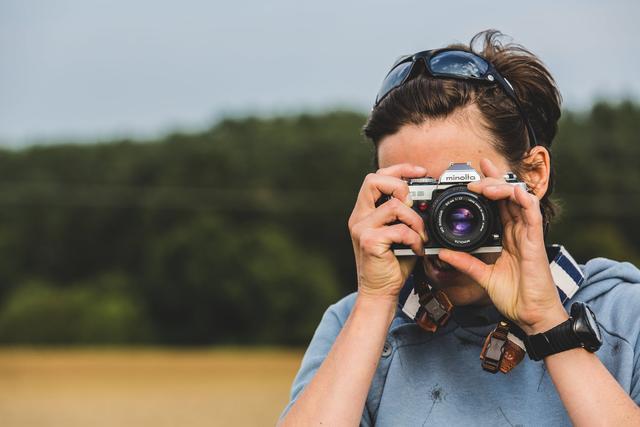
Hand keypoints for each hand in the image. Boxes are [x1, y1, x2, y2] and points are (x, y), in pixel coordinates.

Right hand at [348, 164, 426, 300]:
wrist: (380, 292)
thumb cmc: (392, 264)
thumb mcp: (401, 233)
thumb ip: (407, 215)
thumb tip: (428, 199)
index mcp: (365, 211)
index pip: (376, 177)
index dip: (399, 169)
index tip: (421, 172)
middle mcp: (359, 217)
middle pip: (374, 180)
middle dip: (400, 186)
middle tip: (414, 205)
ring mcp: (361, 228)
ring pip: (394, 206)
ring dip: (415, 221)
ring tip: (420, 236)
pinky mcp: (368, 241)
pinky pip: (399, 229)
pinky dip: (414, 239)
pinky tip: (417, 249)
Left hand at [437, 158, 567, 333]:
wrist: (531, 316)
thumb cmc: (514, 297)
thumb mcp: (482, 276)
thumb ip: (464, 262)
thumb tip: (442, 253)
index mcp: (508, 236)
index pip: (499, 204)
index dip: (489, 186)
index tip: (473, 174)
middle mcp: (519, 231)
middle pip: (509, 196)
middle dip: (493, 179)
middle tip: (476, 173)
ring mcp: (529, 234)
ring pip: (520, 198)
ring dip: (502, 187)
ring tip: (484, 184)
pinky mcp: (536, 241)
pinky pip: (532, 213)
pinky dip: (522, 199)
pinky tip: (510, 192)